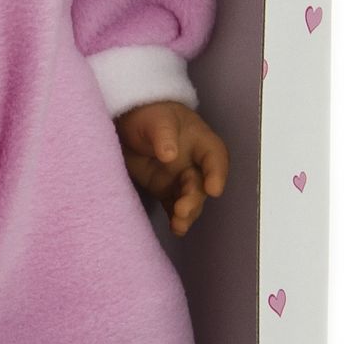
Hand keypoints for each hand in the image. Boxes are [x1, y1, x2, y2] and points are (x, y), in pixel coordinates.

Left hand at [116, 101, 229, 234]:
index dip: (217, 174)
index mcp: (200, 140)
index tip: (213, 189)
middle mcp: (195, 162)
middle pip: (202, 184)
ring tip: (178, 224)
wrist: (127, 122)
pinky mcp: (165, 190)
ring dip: (187, 213)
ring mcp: (180, 178)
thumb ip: (163, 135)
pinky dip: (176, 218)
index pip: (215, 157)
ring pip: (191, 199)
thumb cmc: (148, 115)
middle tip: (182, 209)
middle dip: (195, 199)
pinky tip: (175, 229)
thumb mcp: (156, 120)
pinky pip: (174, 206)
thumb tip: (171, 155)